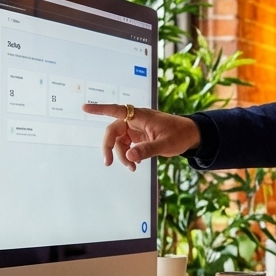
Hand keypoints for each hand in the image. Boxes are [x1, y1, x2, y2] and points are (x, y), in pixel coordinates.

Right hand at [83, 104, 199, 170]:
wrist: (191, 136)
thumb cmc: (180, 134)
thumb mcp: (165, 144)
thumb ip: (147, 150)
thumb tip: (130, 156)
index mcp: (140, 116)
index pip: (117, 110)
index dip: (100, 109)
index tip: (85, 108)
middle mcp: (135, 121)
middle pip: (113, 131)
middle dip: (109, 147)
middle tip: (108, 163)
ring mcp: (136, 129)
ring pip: (119, 142)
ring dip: (122, 155)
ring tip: (133, 168)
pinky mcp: (138, 137)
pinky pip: (126, 146)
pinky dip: (128, 156)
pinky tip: (135, 164)